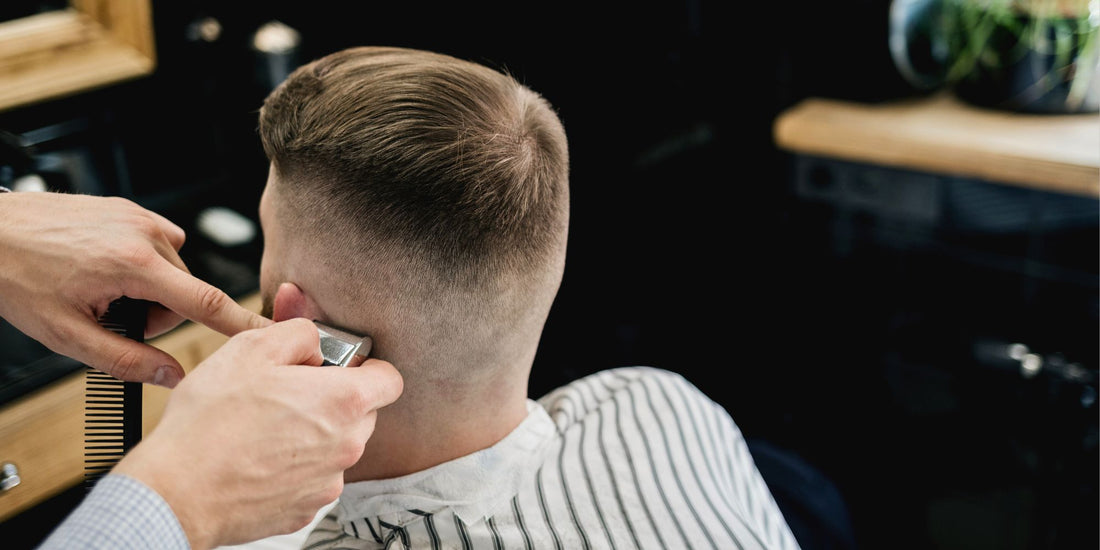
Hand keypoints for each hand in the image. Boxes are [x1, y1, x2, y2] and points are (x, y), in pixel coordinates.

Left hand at [0, 192, 270, 386]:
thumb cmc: (16, 276)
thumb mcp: (66, 335)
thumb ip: (127, 360)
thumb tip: (171, 375)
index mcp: (133, 266)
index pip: (205, 302)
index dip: (243, 324)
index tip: (273, 334)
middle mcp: (144, 234)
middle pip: (183, 292)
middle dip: (156, 313)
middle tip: (110, 315)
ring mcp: (137, 217)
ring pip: (170, 271)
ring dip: (146, 289)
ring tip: (98, 287)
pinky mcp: (128, 208)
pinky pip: (157, 245)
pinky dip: (141, 264)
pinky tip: (104, 266)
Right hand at [113, 318, 403, 548]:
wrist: (177, 492)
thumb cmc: (210, 421)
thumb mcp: (252, 348)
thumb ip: (298, 331)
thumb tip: (316, 337)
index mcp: (344, 401)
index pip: (390, 379)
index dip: (365, 367)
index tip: (337, 366)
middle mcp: (347, 445)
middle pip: (362, 413)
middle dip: (334, 399)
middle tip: (287, 393)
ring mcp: (328, 482)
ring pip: (335, 447)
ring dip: (312, 434)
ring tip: (264, 427)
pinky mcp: (305, 510)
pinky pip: (311, 479)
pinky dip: (293, 467)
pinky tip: (257, 458)